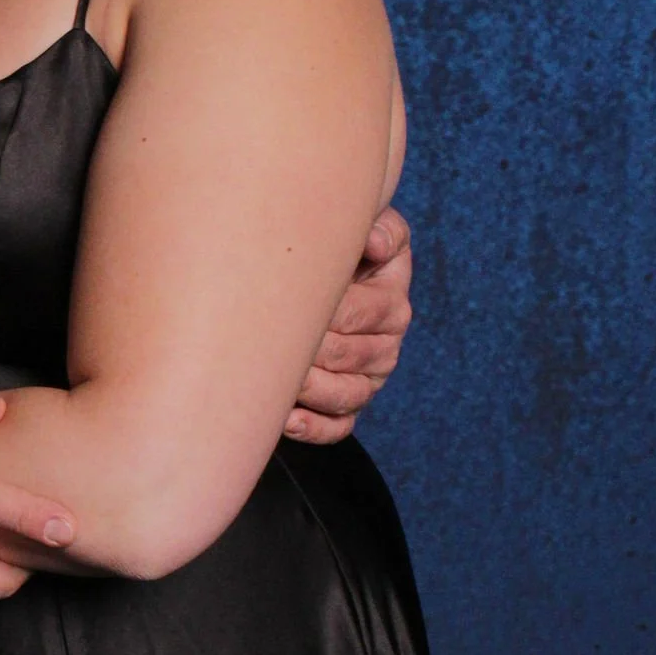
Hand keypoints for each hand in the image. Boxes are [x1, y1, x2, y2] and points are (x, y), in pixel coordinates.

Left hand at [285, 206, 413, 444]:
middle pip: (349, 355)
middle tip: (264, 340)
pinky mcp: (348, 407)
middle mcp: (385, 343)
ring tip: (276, 378)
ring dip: (309, 389)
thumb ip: (379, 228)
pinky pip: (338, 428)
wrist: (313, 276)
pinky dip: (313, 428)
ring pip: (347, 396)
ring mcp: (367, 378)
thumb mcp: (363, 226)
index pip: (363, 310)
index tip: (285, 301)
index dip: (325, 310)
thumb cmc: (332, 250)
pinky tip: (286, 419)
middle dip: (307, 349)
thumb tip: (373, 242)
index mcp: (391, 300)